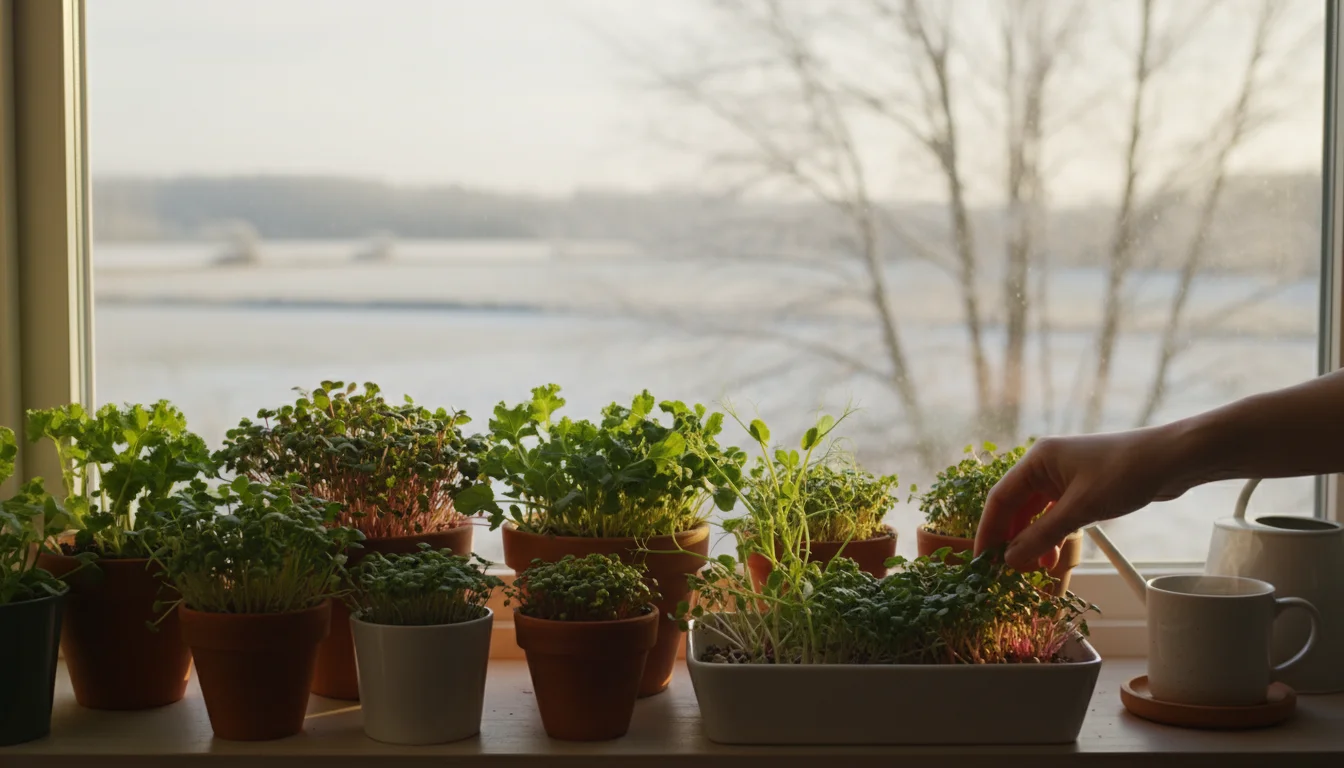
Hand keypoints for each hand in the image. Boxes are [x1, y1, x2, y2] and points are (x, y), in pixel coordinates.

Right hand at [973, 428, 1194, 571]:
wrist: (1171, 460)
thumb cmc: (1124, 474)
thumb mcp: (1080, 510)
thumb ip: (1041, 535)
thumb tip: (1009, 559)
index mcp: (1037, 460)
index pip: (999, 498)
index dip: (987, 530)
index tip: (981, 560)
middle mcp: (1045, 465)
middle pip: (1014, 506)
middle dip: (1010, 538)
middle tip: (1005, 569)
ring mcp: (1063, 475)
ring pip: (1034, 512)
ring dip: (1031, 540)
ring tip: (1036, 567)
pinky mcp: (1080, 486)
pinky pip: (1054, 513)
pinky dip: (1050, 534)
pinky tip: (1053, 554)